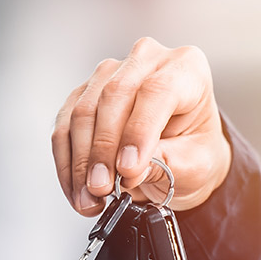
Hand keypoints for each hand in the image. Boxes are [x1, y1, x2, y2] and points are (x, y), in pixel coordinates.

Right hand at [52, 37, 230, 216]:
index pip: (157, 91)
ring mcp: (110, 74)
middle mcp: (146, 62)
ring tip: (90, 197)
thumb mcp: (196, 164)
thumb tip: (130, 170)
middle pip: (113, 96)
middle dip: (103, 150)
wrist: (181, 155)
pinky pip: (64, 128)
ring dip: (81, 162)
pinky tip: (77, 189)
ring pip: (83, 112)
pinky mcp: (83, 94)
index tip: (128, 169)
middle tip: (102, 188)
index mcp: (187, 69)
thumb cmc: (194, 151)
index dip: (139, 131)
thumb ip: (168, 162)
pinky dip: (68, 164)